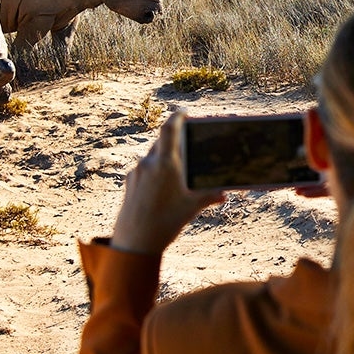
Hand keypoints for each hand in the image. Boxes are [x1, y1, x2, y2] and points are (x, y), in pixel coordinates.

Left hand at [109, 106, 224, 256]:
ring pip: (153, 157)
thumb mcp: (192, 208)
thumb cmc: (166, 223)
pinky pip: (145, 170)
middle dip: (174, 141)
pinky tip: (162, 186)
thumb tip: (224, 193)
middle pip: (162, 143)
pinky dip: (155, 171)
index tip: (184, 112)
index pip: (170, 129)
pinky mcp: (130, 183)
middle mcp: (149, 163)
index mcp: (165, 163)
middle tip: (185, 144)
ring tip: (176, 170)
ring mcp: (137, 172)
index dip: (177, 117)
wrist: (134, 241)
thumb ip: (209, 196)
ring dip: (164, 158)